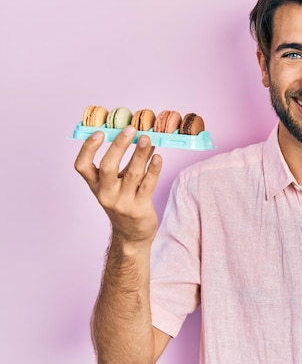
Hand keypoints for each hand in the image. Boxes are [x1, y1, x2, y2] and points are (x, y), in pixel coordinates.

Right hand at [74, 126, 161, 244]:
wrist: (132, 234)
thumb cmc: (124, 201)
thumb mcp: (119, 182)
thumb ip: (129, 161)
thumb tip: (142, 136)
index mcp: (95, 185)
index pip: (82, 166)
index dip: (88, 148)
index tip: (99, 132)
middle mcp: (105, 194)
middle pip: (108, 167)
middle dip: (119, 146)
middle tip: (130, 129)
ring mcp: (122, 202)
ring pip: (132, 174)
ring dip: (140, 154)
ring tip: (147, 138)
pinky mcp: (139, 208)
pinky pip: (148, 185)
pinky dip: (154, 170)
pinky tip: (158, 157)